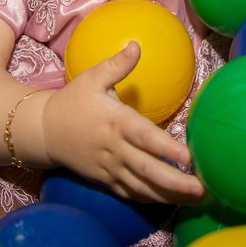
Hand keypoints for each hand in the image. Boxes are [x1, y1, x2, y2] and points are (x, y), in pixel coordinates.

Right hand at [41, 41, 203, 204]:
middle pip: (148, 170)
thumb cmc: (72, 101)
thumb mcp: (91, 78)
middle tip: (202, 189)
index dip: (166, 148)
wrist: (43, 131)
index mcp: (115, 122)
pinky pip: (130, 194)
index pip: (144, 137)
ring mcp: (109, 168)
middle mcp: (114, 148)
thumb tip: (136, 45)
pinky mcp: (104, 180)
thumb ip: (116, 65)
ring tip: (195, 199)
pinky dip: (150, 200)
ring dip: (169, 196)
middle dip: (176, 182)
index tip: (188, 157)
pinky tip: (171, 202)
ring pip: (141, 187)